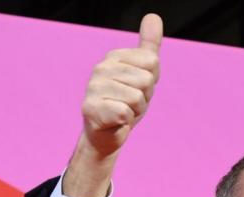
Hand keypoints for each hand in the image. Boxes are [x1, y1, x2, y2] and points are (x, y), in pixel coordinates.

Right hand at [64, 13, 162, 196]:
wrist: (107, 134)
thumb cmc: (126, 103)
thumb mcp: (143, 73)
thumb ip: (148, 46)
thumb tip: (153, 16)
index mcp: (114, 56)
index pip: (152, 62)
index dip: (151, 81)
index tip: (138, 89)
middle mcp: (100, 68)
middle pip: (147, 80)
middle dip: (144, 98)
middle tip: (130, 104)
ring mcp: (93, 87)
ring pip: (137, 97)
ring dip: (135, 111)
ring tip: (123, 112)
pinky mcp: (91, 109)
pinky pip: (125, 113)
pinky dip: (126, 122)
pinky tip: (115, 121)